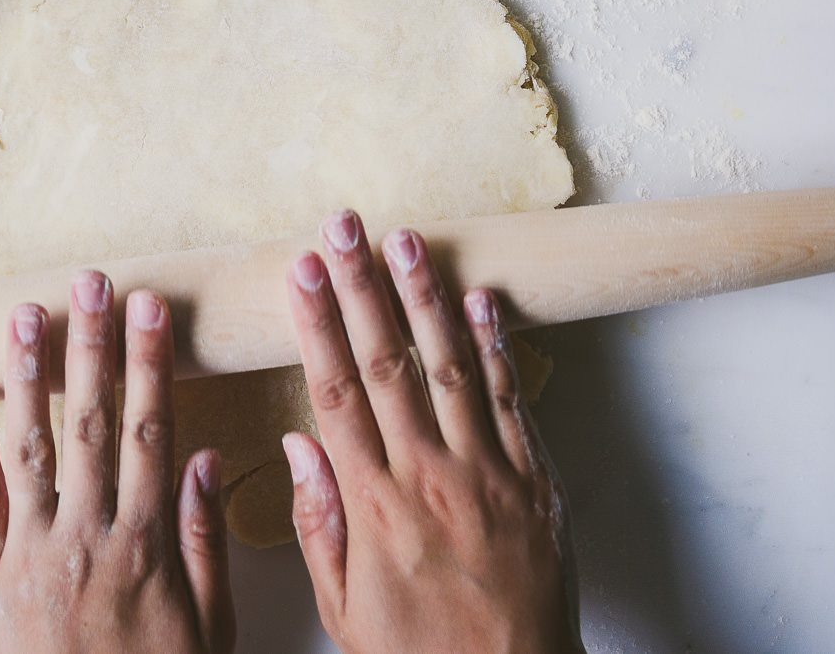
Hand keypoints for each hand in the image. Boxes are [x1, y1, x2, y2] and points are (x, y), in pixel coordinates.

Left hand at [0, 274, 235, 653]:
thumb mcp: (207, 629)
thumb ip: (202, 542)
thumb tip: (202, 458)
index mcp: (143, 545)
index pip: (150, 433)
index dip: (149, 364)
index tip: (150, 308)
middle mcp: (85, 538)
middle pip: (92, 424)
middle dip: (92, 347)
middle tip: (93, 282)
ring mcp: (30, 555)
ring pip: (31, 448)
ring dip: (29, 375)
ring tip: (26, 312)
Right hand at [283, 210, 584, 653]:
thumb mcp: (345, 607)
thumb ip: (320, 522)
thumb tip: (299, 443)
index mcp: (376, 504)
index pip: (336, 391)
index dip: (317, 322)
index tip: (300, 270)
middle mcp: (431, 476)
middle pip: (387, 361)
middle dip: (362, 286)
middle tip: (344, 227)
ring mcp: (489, 474)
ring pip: (450, 366)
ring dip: (427, 296)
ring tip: (407, 240)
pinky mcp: (535, 482)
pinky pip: (513, 400)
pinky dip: (497, 347)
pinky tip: (481, 300)